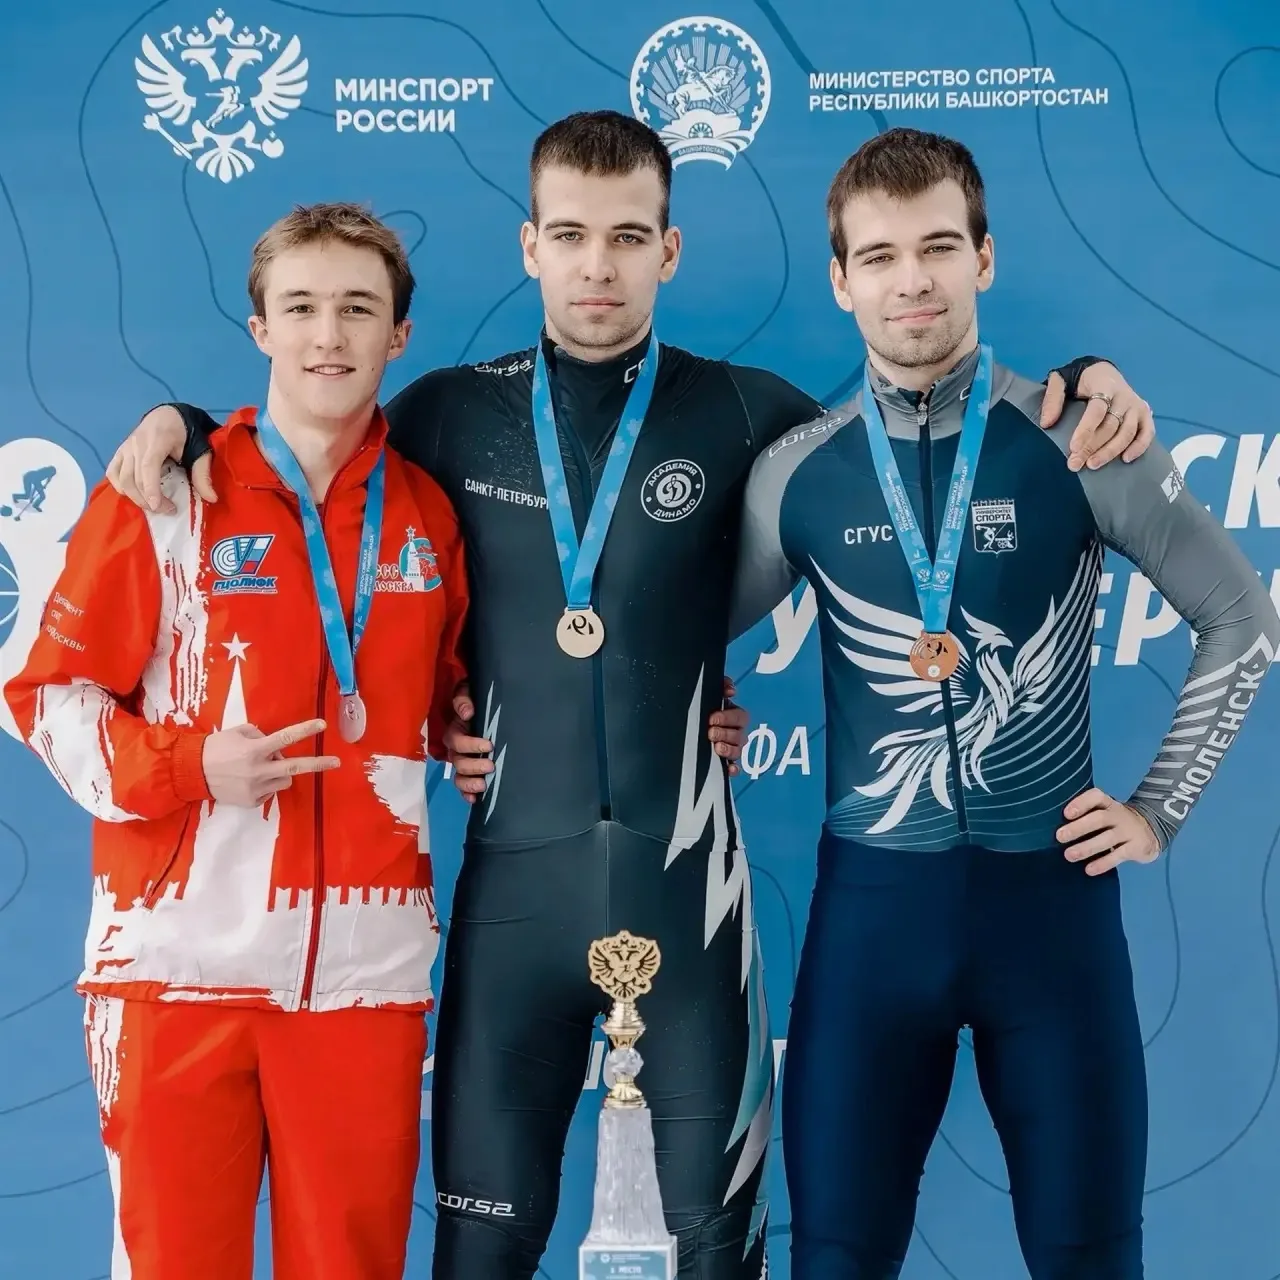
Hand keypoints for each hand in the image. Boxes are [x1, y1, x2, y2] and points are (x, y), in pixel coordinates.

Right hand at [105, 405, 217, 513]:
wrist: (170, 415)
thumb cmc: (187, 432)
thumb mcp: (201, 449)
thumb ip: (203, 473)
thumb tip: (211, 498)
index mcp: (158, 440)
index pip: (148, 466)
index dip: (151, 489)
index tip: (160, 507)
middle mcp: (137, 443)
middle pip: (134, 477)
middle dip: (148, 499)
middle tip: (168, 510)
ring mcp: (126, 447)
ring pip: (121, 478)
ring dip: (135, 497)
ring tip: (154, 506)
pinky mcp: (120, 452)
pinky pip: (113, 472)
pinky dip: (120, 487)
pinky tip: (134, 496)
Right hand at [202, 718, 338, 806]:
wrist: (191, 772)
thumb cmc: (215, 747)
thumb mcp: (237, 732)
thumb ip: (259, 735)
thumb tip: (276, 745)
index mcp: (254, 749)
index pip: (285, 738)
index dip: (305, 730)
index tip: (322, 725)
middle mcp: (258, 770)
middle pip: (296, 767)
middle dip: (318, 764)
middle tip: (337, 762)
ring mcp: (255, 788)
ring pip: (285, 779)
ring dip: (281, 772)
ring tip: (262, 768)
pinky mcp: (251, 801)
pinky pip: (270, 791)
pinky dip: (266, 785)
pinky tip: (249, 780)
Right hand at [442, 681, 491, 804]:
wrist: (483, 710)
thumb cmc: (474, 702)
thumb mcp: (467, 693)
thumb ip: (464, 700)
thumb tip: (467, 712)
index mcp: (454, 732)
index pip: (457, 741)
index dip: (470, 745)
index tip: (489, 745)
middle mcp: (455, 750)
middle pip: (458, 762)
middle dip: (474, 766)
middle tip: (491, 766)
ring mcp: (461, 762)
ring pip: (459, 776)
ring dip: (469, 783)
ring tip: (484, 785)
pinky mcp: (468, 772)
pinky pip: (463, 786)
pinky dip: (467, 793)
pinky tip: (476, 799)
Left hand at [708, 676, 748, 777]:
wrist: (680, 726)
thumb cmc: (699, 709)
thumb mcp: (707, 694)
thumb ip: (720, 686)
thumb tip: (730, 690)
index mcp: (732, 715)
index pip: (739, 716)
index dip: (728, 717)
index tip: (712, 718)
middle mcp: (734, 732)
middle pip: (739, 735)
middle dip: (725, 733)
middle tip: (710, 732)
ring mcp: (730, 748)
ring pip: (738, 751)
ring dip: (728, 749)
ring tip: (716, 747)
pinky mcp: (724, 763)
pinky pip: (734, 767)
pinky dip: (733, 769)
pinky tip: (729, 769)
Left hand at [1040, 363, 1155, 471]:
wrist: (1104, 371)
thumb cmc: (1080, 380)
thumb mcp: (1061, 380)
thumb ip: (1052, 398)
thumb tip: (1046, 423)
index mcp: (1104, 385)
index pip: (1097, 410)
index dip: (1085, 430)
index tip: (1073, 447)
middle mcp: (1124, 396)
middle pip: (1110, 425)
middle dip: (1092, 447)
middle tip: (1074, 464)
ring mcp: (1136, 405)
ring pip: (1127, 432)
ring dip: (1110, 451)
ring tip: (1092, 465)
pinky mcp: (1145, 414)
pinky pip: (1147, 432)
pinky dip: (1139, 447)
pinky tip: (1125, 459)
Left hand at [1057, 788, 1160, 875]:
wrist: (1150, 831)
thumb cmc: (1114, 821)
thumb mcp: (1104, 812)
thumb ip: (1085, 815)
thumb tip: (1051, 825)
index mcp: (1108, 803)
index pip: (1096, 797)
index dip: (1081, 803)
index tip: (1066, 813)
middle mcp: (1118, 815)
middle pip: (1099, 818)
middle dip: (1078, 827)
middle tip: (1059, 837)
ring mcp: (1128, 831)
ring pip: (1107, 838)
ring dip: (1087, 847)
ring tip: (1069, 855)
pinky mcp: (1136, 847)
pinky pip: (1118, 856)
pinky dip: (1103, 863)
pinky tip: (1089, 870)